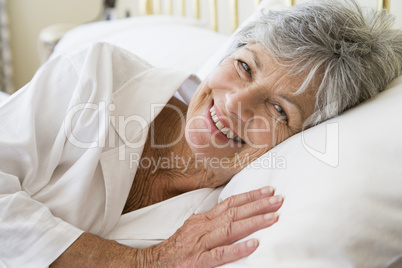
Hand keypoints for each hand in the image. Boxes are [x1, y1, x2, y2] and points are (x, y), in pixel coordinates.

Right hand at [144, 186, 282, 266]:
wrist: (153, 264)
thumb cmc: (177, 248)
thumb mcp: (194, 229)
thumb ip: (212, 223)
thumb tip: (233, 216)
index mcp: (203, 219)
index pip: (230, 203)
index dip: (250, 196)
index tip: (268, 191)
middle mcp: (203, 227)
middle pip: (234, 212)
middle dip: (258, 205)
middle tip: (278, 199)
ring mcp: (200, 243)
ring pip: (230, 229)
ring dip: (254, 222)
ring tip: (274, 217)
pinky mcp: (198, 261)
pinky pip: (220, 254)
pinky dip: (238, 248)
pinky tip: (254, 244)